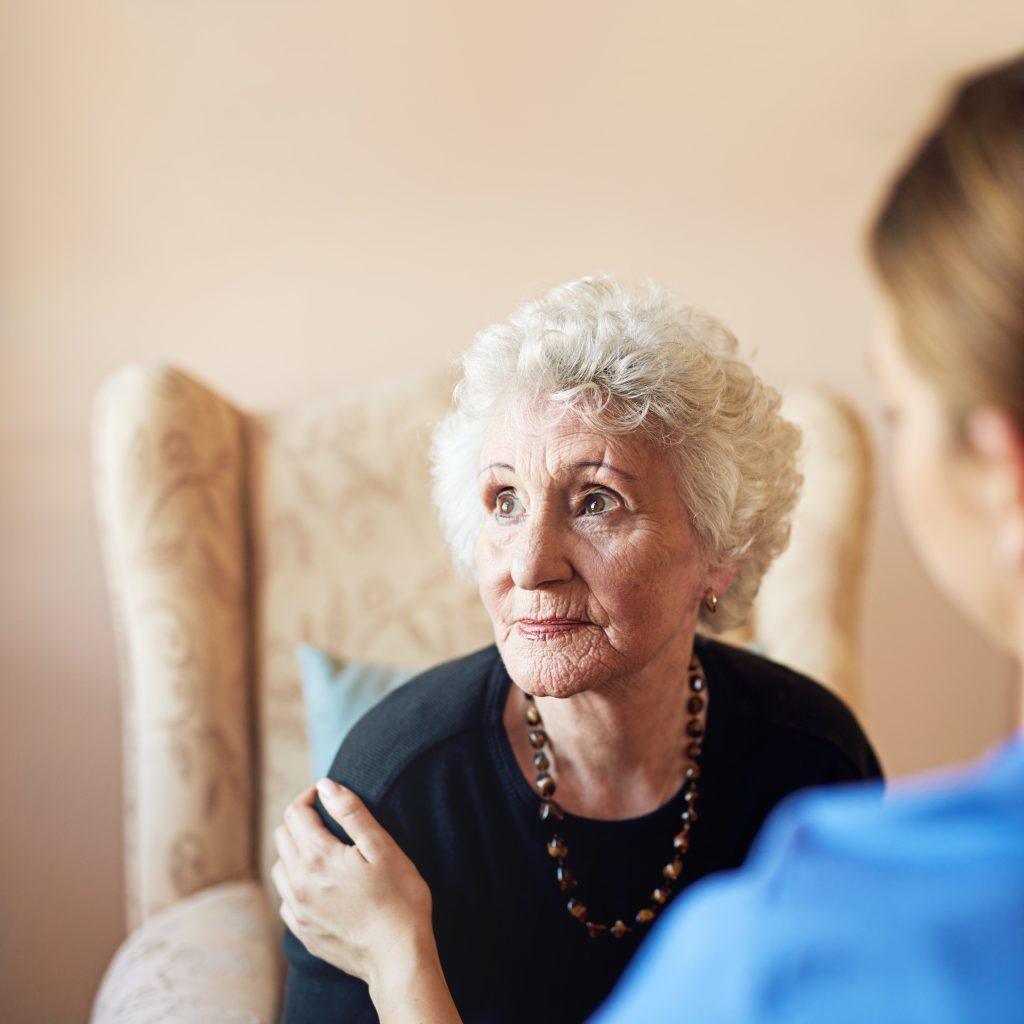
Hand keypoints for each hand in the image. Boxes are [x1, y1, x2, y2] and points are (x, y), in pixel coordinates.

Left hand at [272, 779, 436, 993]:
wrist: (398, 957)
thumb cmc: (400, 898)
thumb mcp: (382, 847)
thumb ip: (351, 812)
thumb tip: (325, 785)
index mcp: (318, 857)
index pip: (296, 813)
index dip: (309, 796)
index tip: (325, 794)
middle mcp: (299, 882)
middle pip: (282, 836)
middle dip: (300, 819)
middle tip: (326, 817)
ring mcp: (297, 910)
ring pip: (279, 866)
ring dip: (294, 850)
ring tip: (322, 849)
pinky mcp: (302, 931)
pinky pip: (285, 897)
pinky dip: (296, 882)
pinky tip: (318, 884)